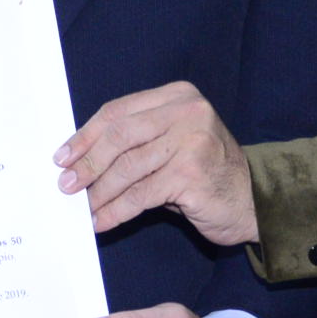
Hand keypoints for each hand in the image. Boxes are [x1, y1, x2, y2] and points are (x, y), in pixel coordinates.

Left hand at [57, 82, 258, 243]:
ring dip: (99, 192)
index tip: (62, 156)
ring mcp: (192, 142)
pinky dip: (116, 211)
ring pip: (127, 168)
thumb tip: (79, 161)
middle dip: (87, 163)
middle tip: (66, 185)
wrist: (254, 200)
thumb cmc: (205, 172)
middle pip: (119, 136)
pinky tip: (102, 221)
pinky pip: (140, 195)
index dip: (85, 135)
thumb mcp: (172, 143)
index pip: (118, 112)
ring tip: (82, 208)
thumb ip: (136, 141)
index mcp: (177, 96)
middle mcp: (187, 112)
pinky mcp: (191, 174)